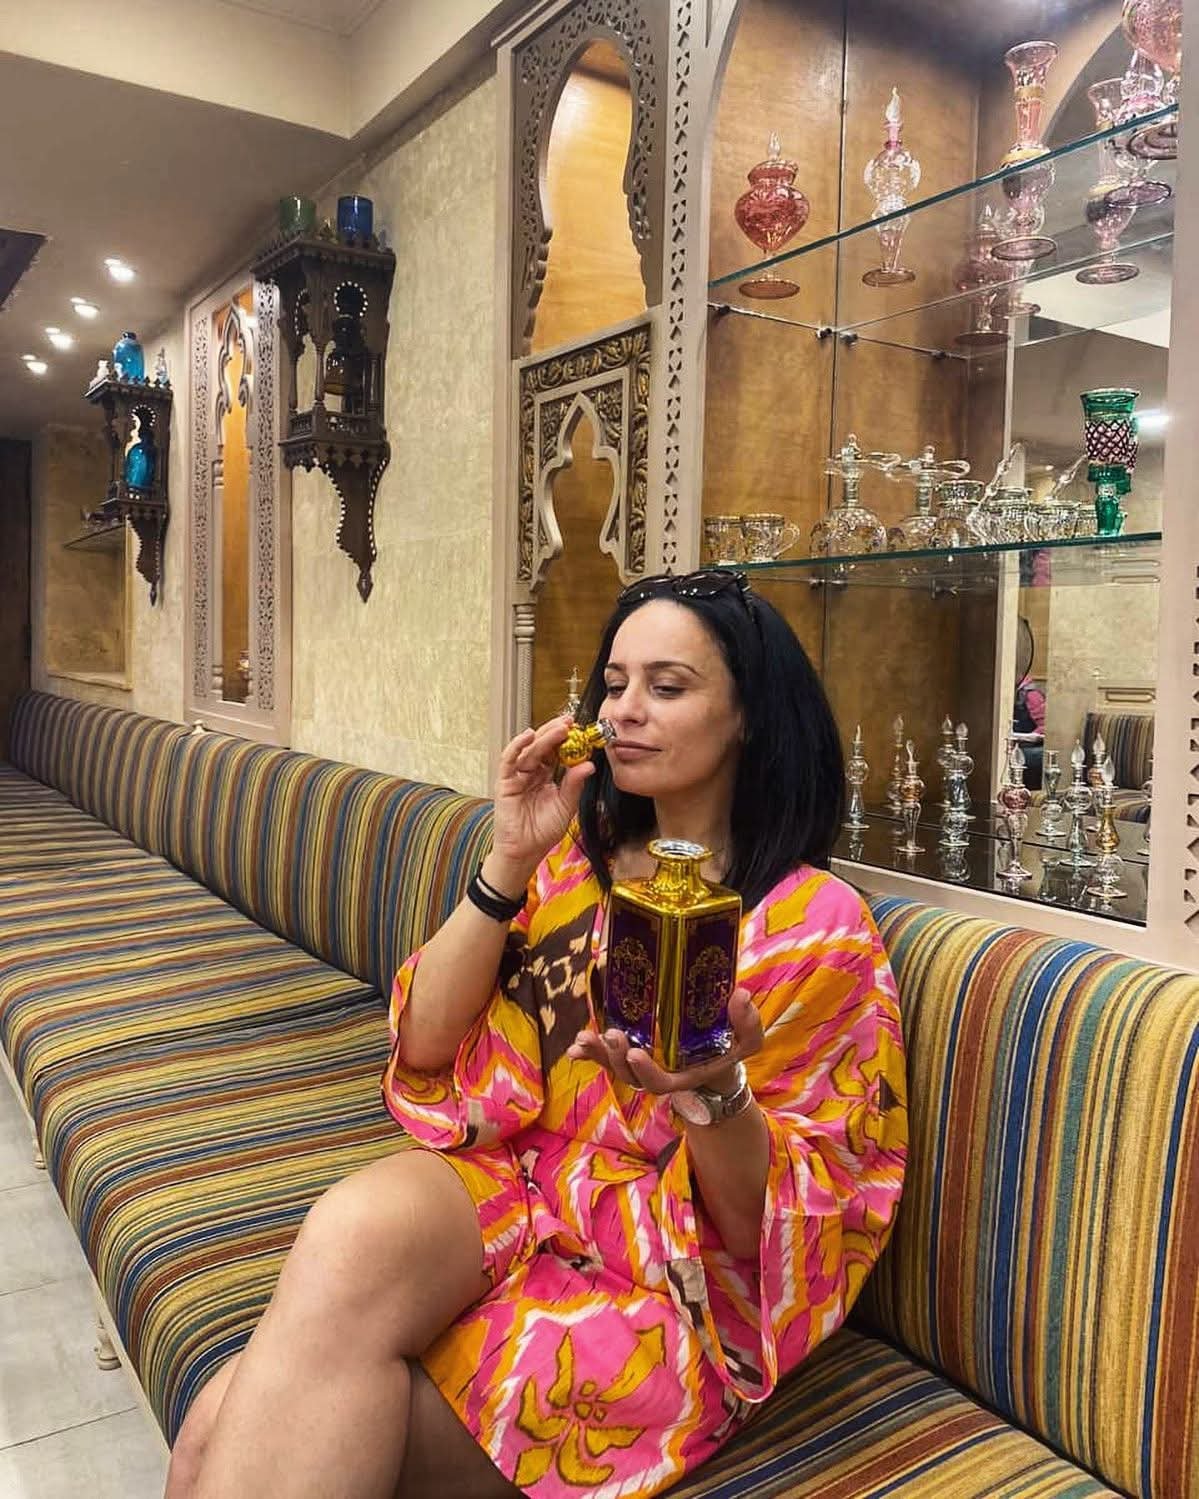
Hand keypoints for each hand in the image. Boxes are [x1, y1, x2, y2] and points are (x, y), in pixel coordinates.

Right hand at [487, 717, 594, 891]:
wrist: (526, 851)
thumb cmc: (544, 830)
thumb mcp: (566, 806)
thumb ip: (574, 785)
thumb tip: (589, 764)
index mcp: (547, 776)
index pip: (557, 753)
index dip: (567, 740)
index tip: (580, 729)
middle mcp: (532, 772)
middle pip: (543, 747)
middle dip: (556, 732)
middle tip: (570, 722)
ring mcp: (518, 776)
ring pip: (529, 750)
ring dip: (543, 737)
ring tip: (558, 728)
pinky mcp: (505, 782)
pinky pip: (509, 760)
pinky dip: (517, 746)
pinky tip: (528, 736)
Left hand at [567, 988, 762, 1093]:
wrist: (714, 1060)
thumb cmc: (729, 1049)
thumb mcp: (746, 1041)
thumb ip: (747, 1023)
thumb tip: (740, 995)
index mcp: (682, 1077)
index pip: (659, 1082)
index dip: (646, 1071)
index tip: (637, 1052)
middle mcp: (656, 1074)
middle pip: (629, 1075)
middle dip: (616, 1058)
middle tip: (611, 1035)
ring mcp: (640, 1065)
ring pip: (614, 1067)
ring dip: (598, 1054)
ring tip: (584, 1039)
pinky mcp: (629, 1053)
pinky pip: (605, 1058)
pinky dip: (589, 1054)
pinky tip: (574, 1047)